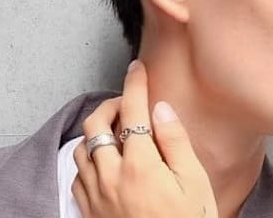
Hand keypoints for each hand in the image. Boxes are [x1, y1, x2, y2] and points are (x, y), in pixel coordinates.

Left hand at [72, 60, 217, 217]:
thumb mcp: (194, 184)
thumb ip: (175, 142)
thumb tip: (161, 109)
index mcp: (140, 166)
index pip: (132, 111)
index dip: (135, 84)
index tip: (137, 69)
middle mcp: (110, 177)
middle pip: (96, 124)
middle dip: (109, 105)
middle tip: (126, 103)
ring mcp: (95, 196)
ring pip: (82, 148)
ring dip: (96, 132)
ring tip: (116, 131)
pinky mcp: (88, 212)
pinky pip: (77, 175)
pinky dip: (88, 160)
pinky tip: (105, 163)